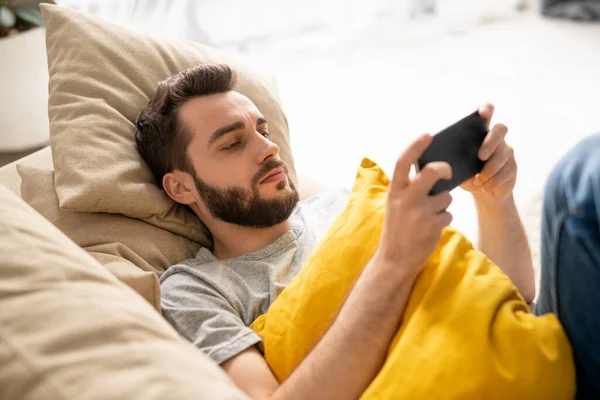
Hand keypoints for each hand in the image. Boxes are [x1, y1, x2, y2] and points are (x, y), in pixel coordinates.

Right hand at [376, 134, 452, 272]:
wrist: (395, 260)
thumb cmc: (398, 229)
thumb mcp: (395, 205)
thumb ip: (408, 189)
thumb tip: (431, 172)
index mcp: (394, 190)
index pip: (404, 161)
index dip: (416, 146)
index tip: (428, 135)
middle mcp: (406, 199)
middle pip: (432, 172)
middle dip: (444, 169)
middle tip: (447, 172)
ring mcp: (419, 212)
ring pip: (445, 197)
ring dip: (443, 205)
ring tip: (429, 217)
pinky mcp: (432, 225)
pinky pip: (448, 214)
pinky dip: (443, 220)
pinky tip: (431, 229)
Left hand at [460, 103, 516, 202]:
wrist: (481, 193)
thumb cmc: (465, 174)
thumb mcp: (456, 167)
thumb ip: (452, 160)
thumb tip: (443, 159)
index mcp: (480, 133)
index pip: (487, 112)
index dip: (486, 109)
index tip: (483, 113)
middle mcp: (496, 139)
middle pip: (501, 129)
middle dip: (491, 142)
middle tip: (480, 156)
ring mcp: (507, 153)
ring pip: (505, 154)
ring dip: (490, 170)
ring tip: (478, 182)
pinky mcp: (513, 168)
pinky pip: (508, 172)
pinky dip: (495, 182)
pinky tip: (486, 189)